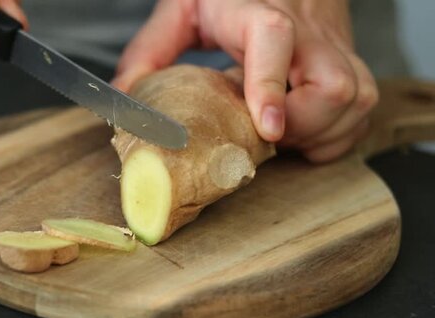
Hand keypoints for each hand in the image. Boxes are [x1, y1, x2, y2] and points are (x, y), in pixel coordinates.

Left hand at [113, 0, 378, 162]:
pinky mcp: (349, 64)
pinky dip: (336, 135)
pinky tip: (305, 135)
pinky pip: (361, 112)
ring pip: (356, 101)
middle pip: (333, 85)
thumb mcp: (181, 10)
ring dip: (320, 134)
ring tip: (282, 134)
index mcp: (257, 11)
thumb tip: (126, 97)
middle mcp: (306, 31)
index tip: (267, 129)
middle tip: (265, 133)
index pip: (274, 39)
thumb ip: (149, 51)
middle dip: (302, 126)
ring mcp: (334, 49)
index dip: (270, 86)